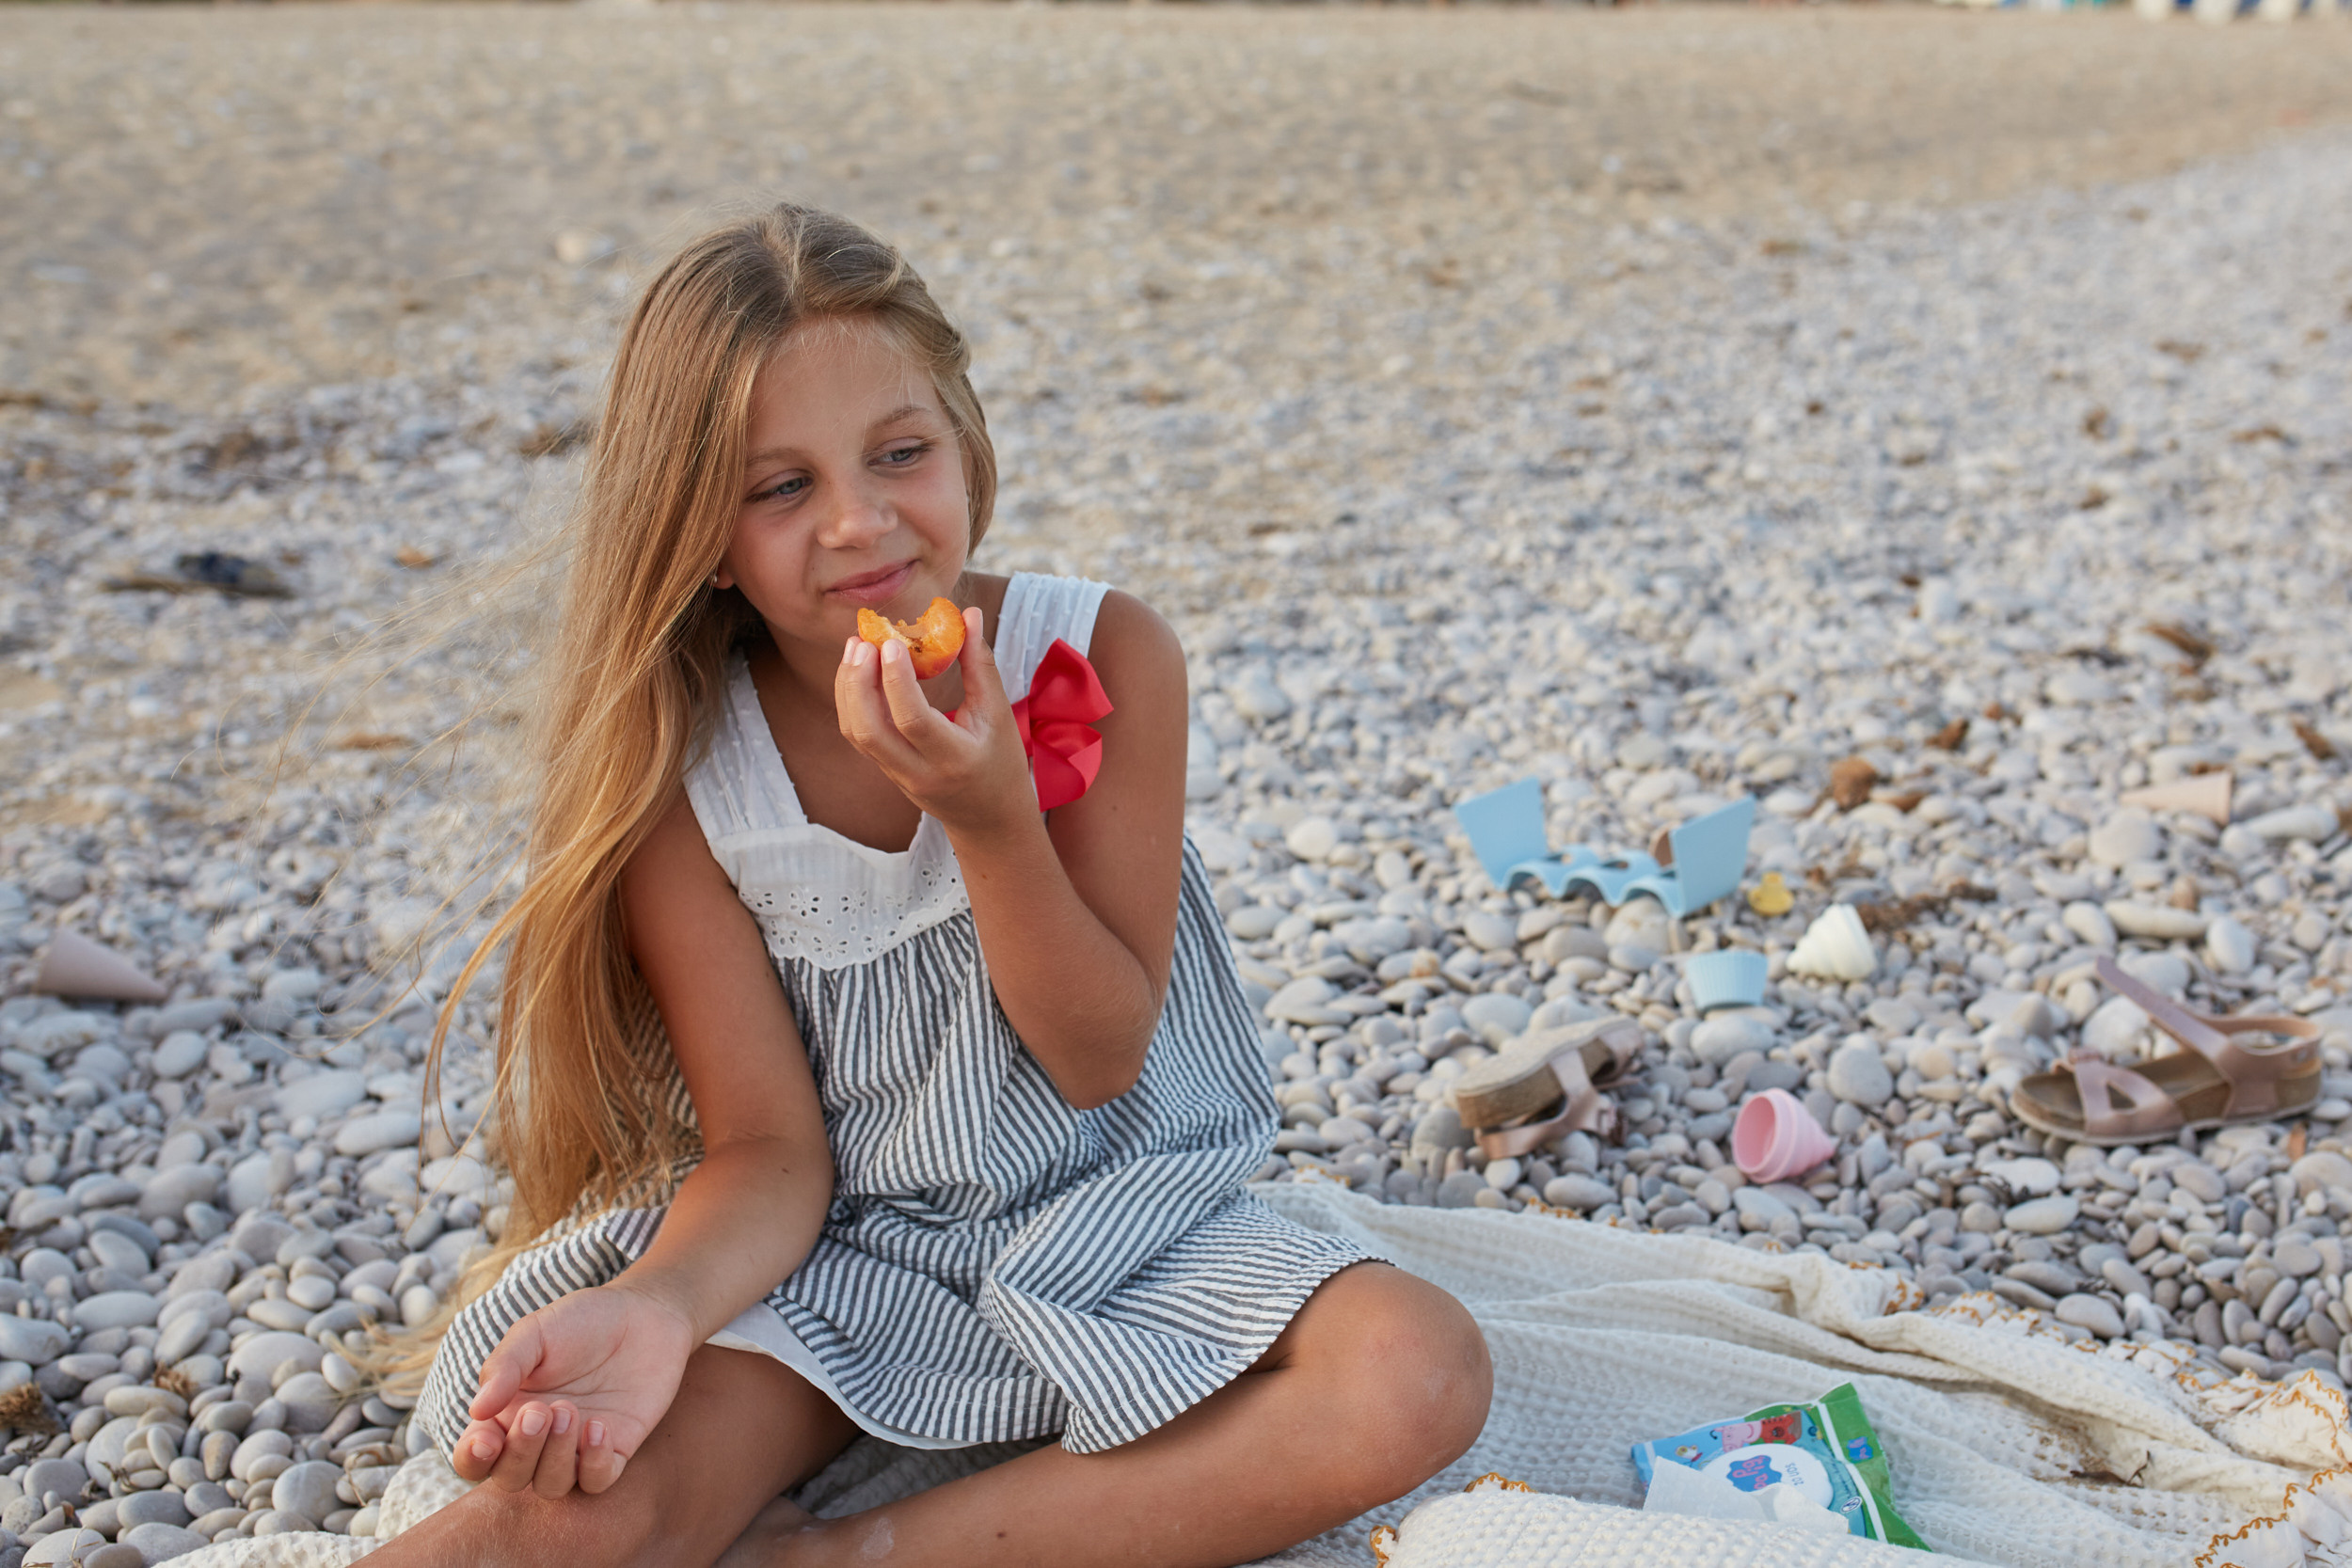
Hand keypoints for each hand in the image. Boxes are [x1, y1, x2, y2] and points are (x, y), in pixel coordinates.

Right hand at [450, 1281, 699, 1496]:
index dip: (472, 1458)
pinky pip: (597, 1481)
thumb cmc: (582, 1321)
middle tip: (540, 1411)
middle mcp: (537, 1440)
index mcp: (506, 1414)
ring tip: (569, 1410)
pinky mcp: (615, 1450)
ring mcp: (576, 1449)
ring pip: (552, 1485)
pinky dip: (594, 1463)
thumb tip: (477, 1410)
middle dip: (520, 1453)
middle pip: (510, 1478)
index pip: (475, 1456)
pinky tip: (599, 1427)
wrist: (645, 1313)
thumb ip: (504, 1367)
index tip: (486, 1439)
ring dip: (556, 1456)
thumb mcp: (535, 1333)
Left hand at [836, 606, 1034, 835]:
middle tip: (864, 641)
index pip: (912, 720)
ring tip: (856, 648)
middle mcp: (919, 772)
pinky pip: (858, 736)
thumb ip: (980, 665)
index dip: (896, 679)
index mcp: (954, 759)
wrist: (989, 820)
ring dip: (848, 688)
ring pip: (856, 733)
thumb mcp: (998, 716)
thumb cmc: (1000, 764)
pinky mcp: (885, 771)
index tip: (893, 641)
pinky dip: (851, 700)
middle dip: (859, 682)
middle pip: (870, 731)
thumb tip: (967, 615)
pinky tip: (858, 671)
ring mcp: (897, 775)